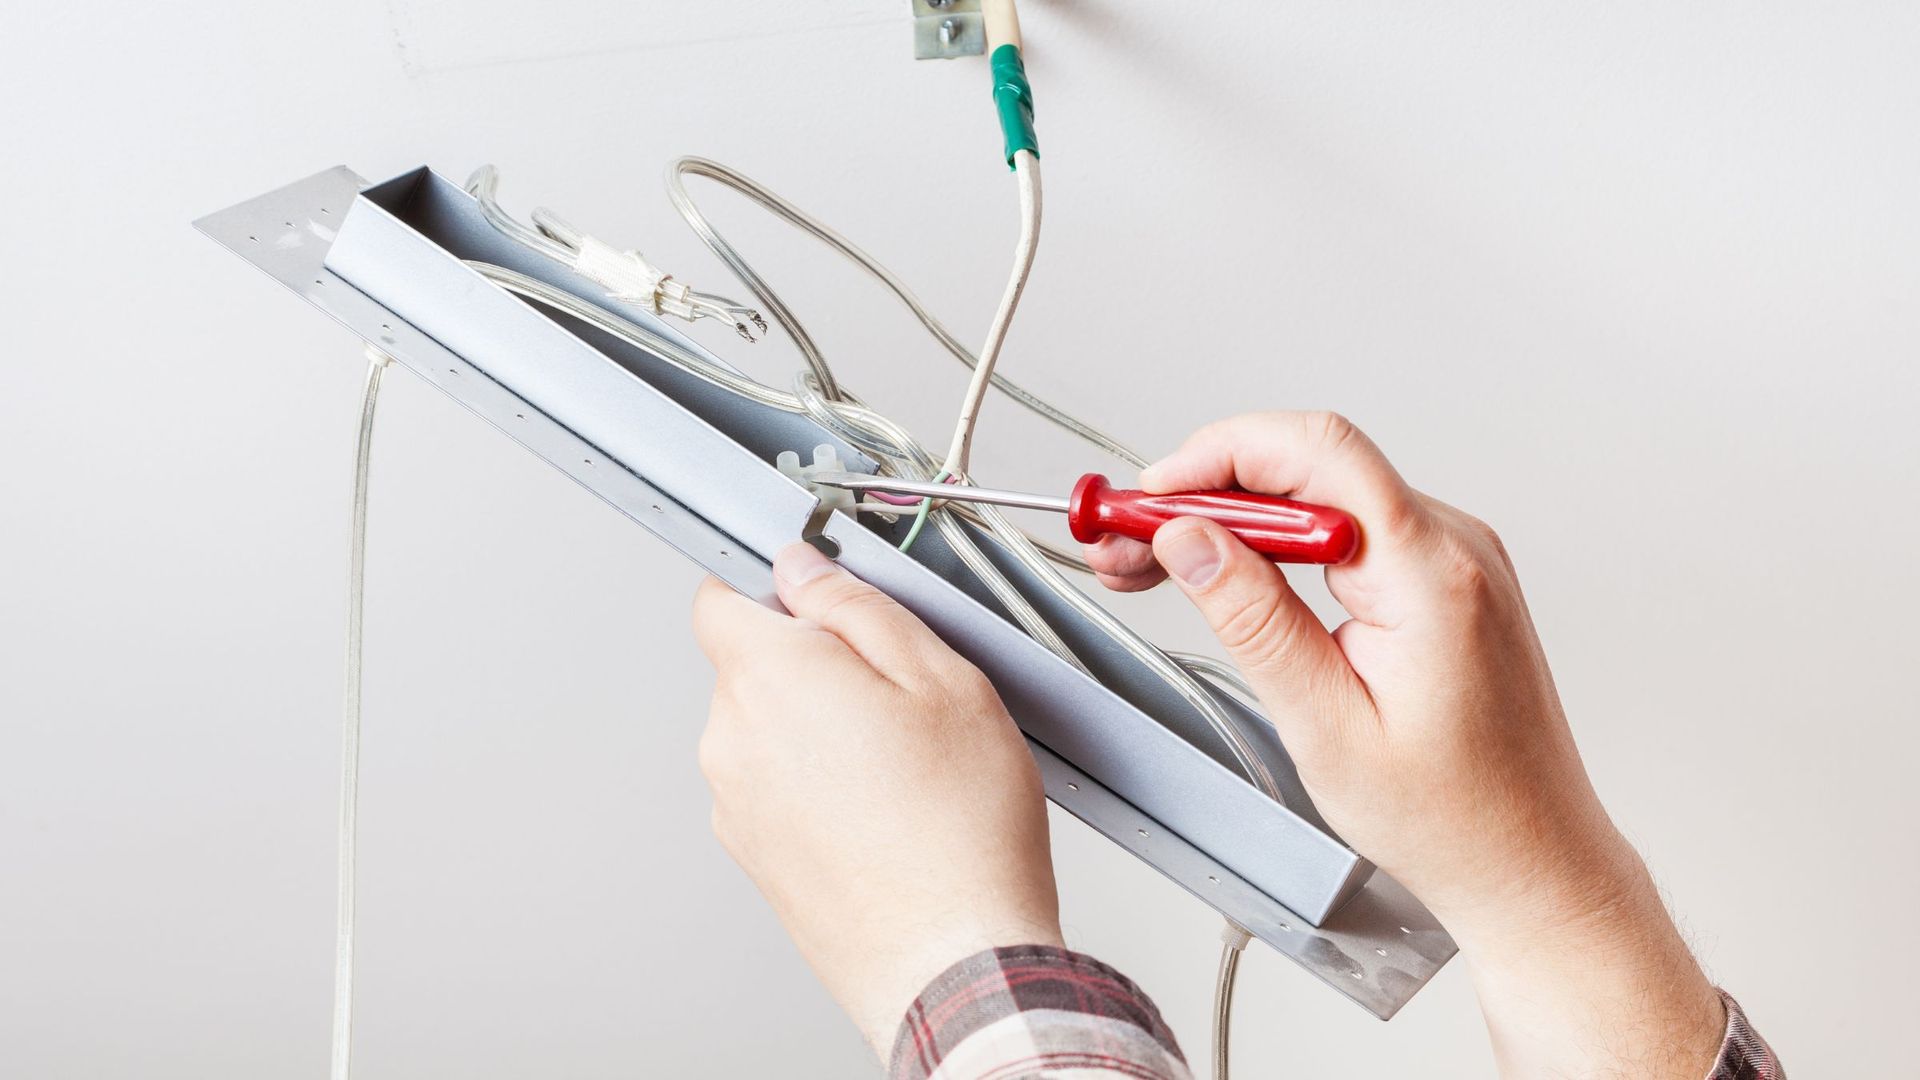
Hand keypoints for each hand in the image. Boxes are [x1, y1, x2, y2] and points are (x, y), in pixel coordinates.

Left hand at [691, 543, 1061, 1055]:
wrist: (952, 958)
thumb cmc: (960, 829)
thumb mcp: (939, 677)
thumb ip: (857, 606)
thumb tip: (806, 568)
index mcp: (767, 676)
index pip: (721, 597)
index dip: (775, 589)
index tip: (822, 600)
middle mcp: (730, 737)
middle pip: (751, 665)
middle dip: (812, 663)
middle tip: (897, 695)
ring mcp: (734, 803)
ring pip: (766, 728)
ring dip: (818, 728)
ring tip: (901, 765)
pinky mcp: (752, 854)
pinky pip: (775, 787)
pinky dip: (816, 786)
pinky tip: (884, 809)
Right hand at [1087, 412, 1724, 1078]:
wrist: (1531, 860)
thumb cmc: (1450, 817)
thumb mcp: (1326, 726)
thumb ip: (1254, 620)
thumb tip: (1190, 539)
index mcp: (1430, 576)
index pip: (1315, 454)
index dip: (1216, 456)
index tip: (1147, 499)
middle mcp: (1454, 548)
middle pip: (1309, 466)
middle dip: (1205, 492)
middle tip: (1127, 544)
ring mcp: (1456, 558)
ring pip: (1322, 494)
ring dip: (1233, 518)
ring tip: (1158, 565)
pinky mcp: (1445, 579)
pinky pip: (1348, 527)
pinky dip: (1277, 543)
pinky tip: (1228, 576)